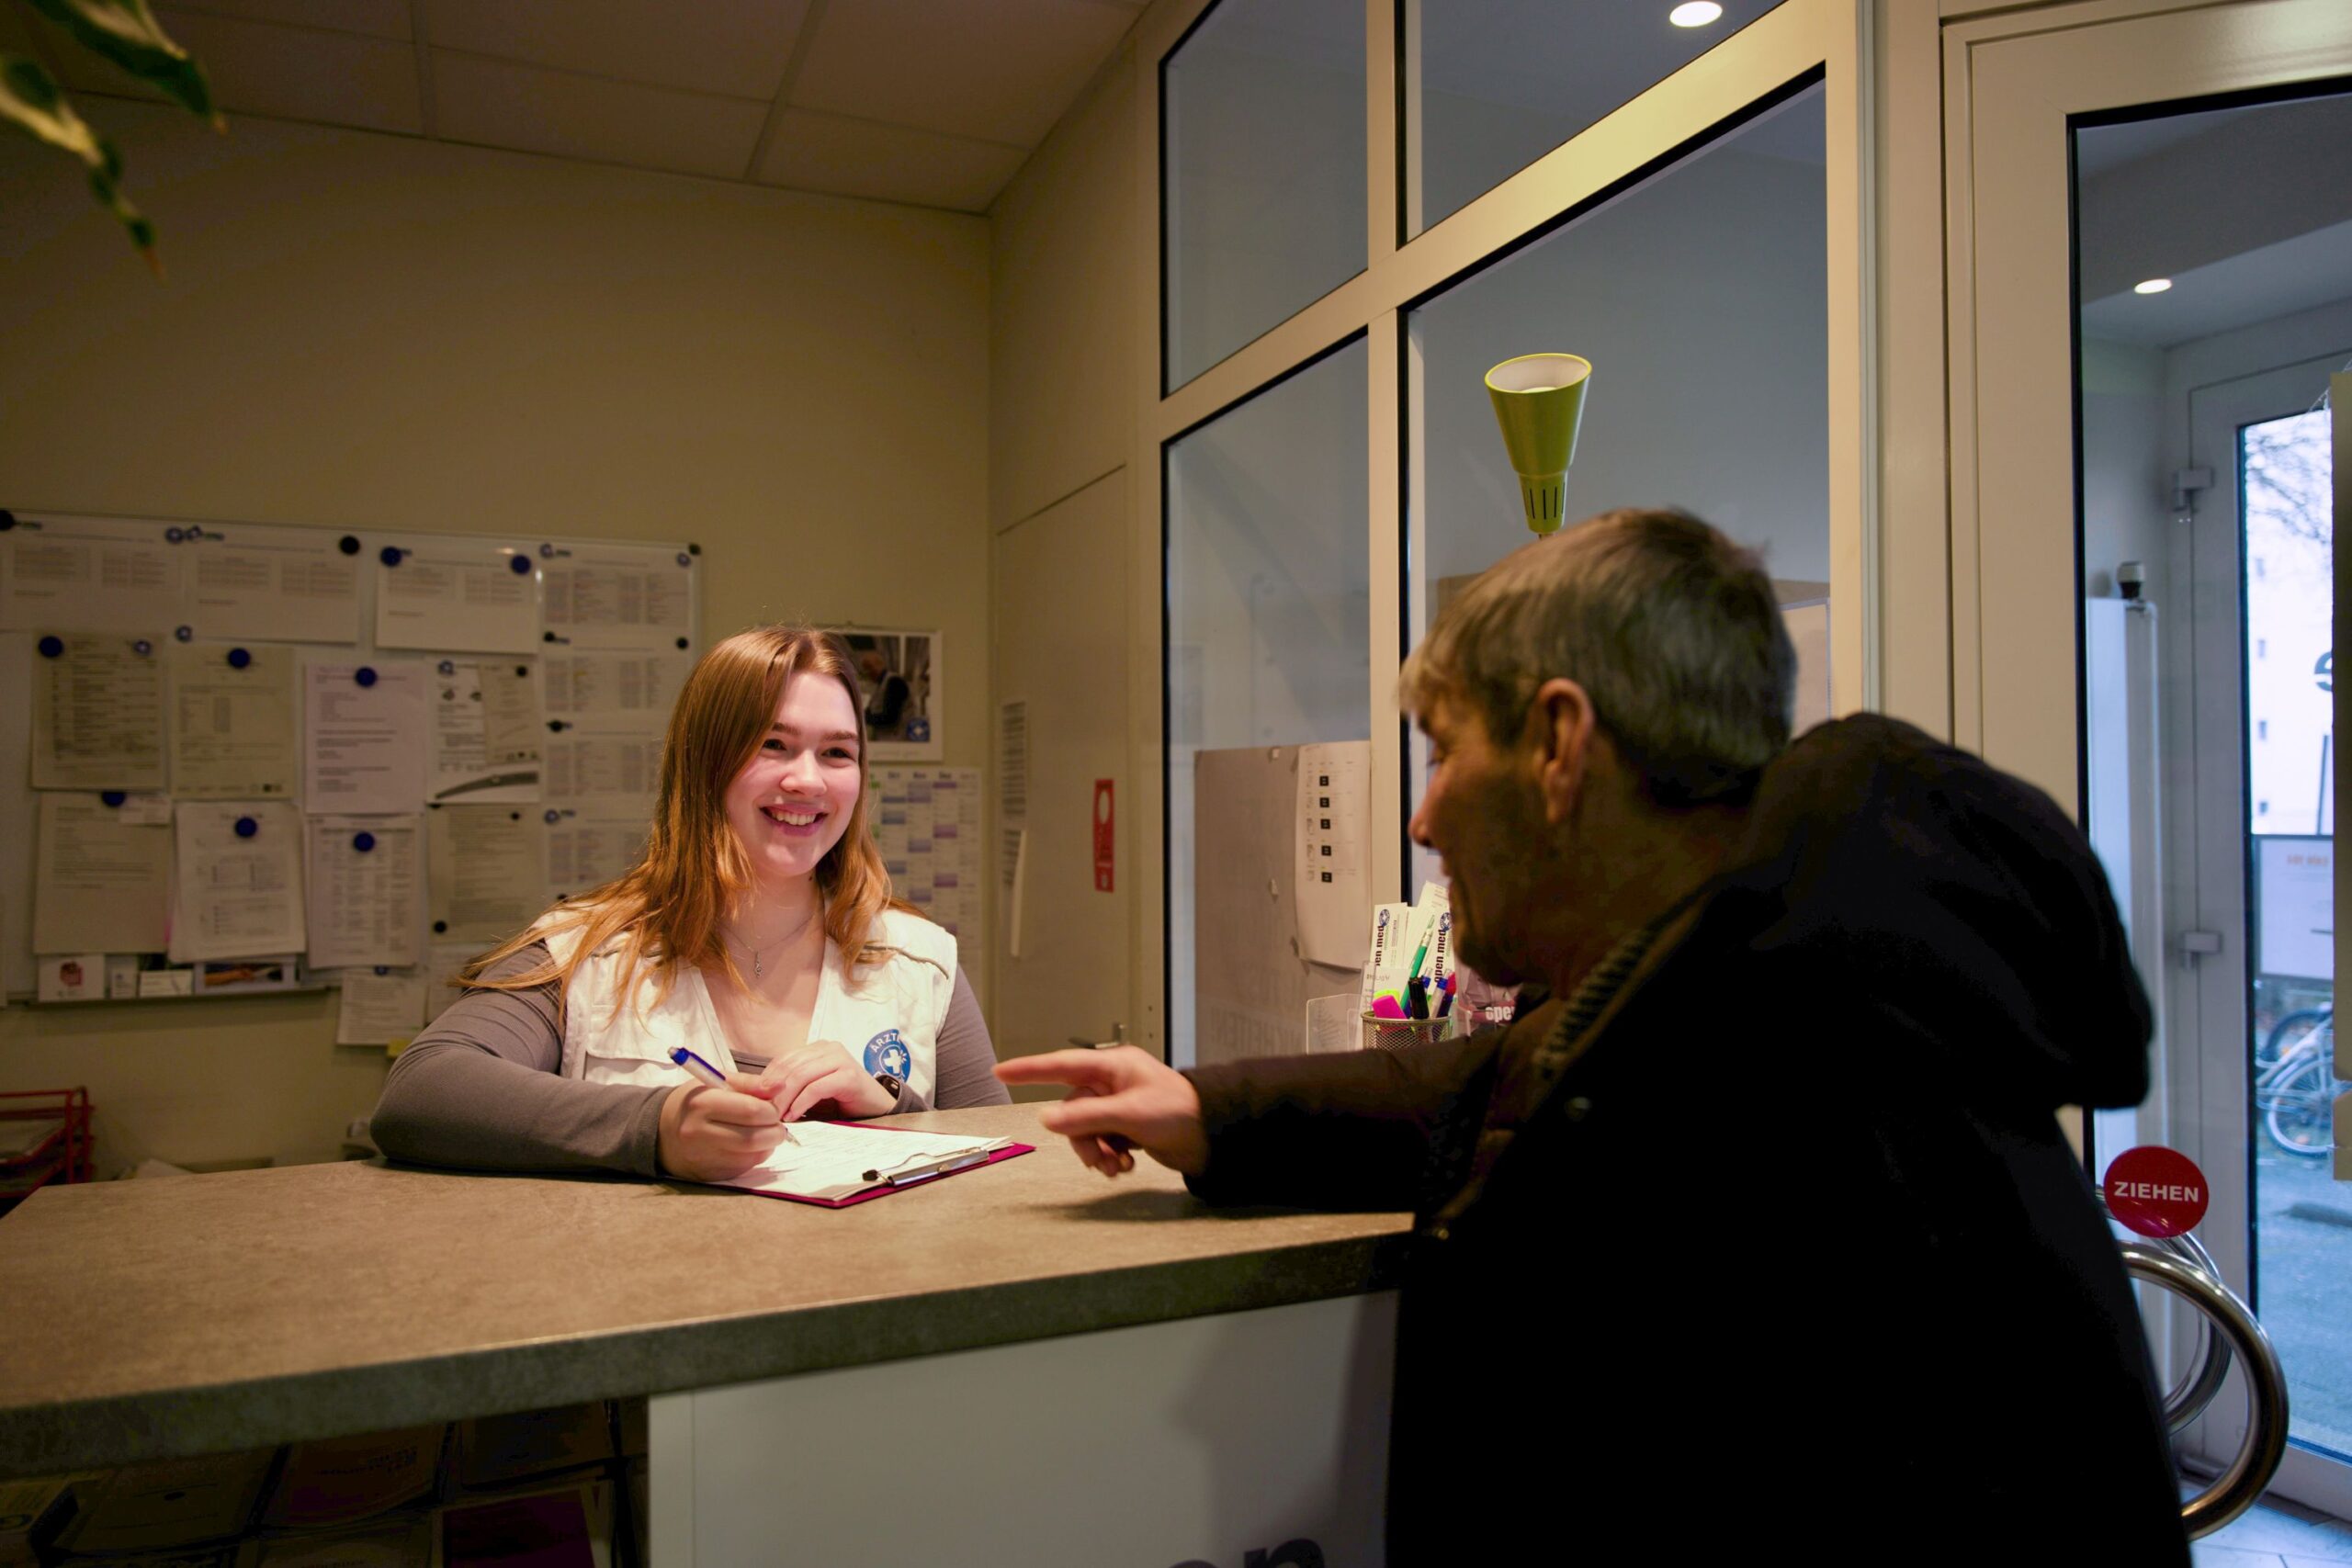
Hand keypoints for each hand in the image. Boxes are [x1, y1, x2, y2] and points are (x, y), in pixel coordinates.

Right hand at [657, 1074, 786, 1182]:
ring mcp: (702, 1157)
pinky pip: (743, 1168)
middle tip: (775, 1124)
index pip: (751, 1111)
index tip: (773, 1108)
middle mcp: (699, 1133)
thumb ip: (751, 1083)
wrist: (661, 1131)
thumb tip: (780, 1087)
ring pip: (751, 1157)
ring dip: (768, 1145)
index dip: (771, 1110)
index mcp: (702, 1104)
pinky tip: (751, 1146)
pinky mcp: (707, 1175)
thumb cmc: (696, 1101)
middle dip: (775, 1131)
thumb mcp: (719, 1082)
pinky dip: (755, 1157)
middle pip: (753, 1138)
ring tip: (765, 1134)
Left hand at [757, 1039, 897, 1122]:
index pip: (783, 1059)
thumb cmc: (841, 1101)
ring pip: (801, 1075)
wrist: (877, 1108)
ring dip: (785, 1099)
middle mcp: (829, 1048)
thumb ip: (789, 1088)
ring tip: (776, 1117)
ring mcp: (840, 1059)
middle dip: (773, 1091)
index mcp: (817, 1048)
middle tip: (762, 1113)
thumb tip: (755, 1094)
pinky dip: (801, 1103)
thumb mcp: (810, 1092)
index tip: (754, 1100)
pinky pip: (817, 1087)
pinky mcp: (849, 1075)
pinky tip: (793, 1116)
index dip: (765, 1079)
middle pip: (790, 1067)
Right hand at [993, 1046, 1207, 1178]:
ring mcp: (1118, 1106)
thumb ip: (1087, 1117)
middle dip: (1082, 1139)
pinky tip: (1124, 1166)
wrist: (1212, 1136)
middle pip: (1072, 1111)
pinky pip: (1100, 1141)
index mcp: (1113, 1066)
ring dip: (1095, 1152)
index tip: (1000, 1070)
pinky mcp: (1126, 1127)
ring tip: (1116, 1167)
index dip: (1029, 1069)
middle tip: (1100, 1159)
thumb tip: (1048, 1119)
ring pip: (1084, 1130)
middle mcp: (1112, 1083)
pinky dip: (1107, 1156)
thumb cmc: (1179, 1112)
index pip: (1061, 1065)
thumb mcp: (1130, 1114)